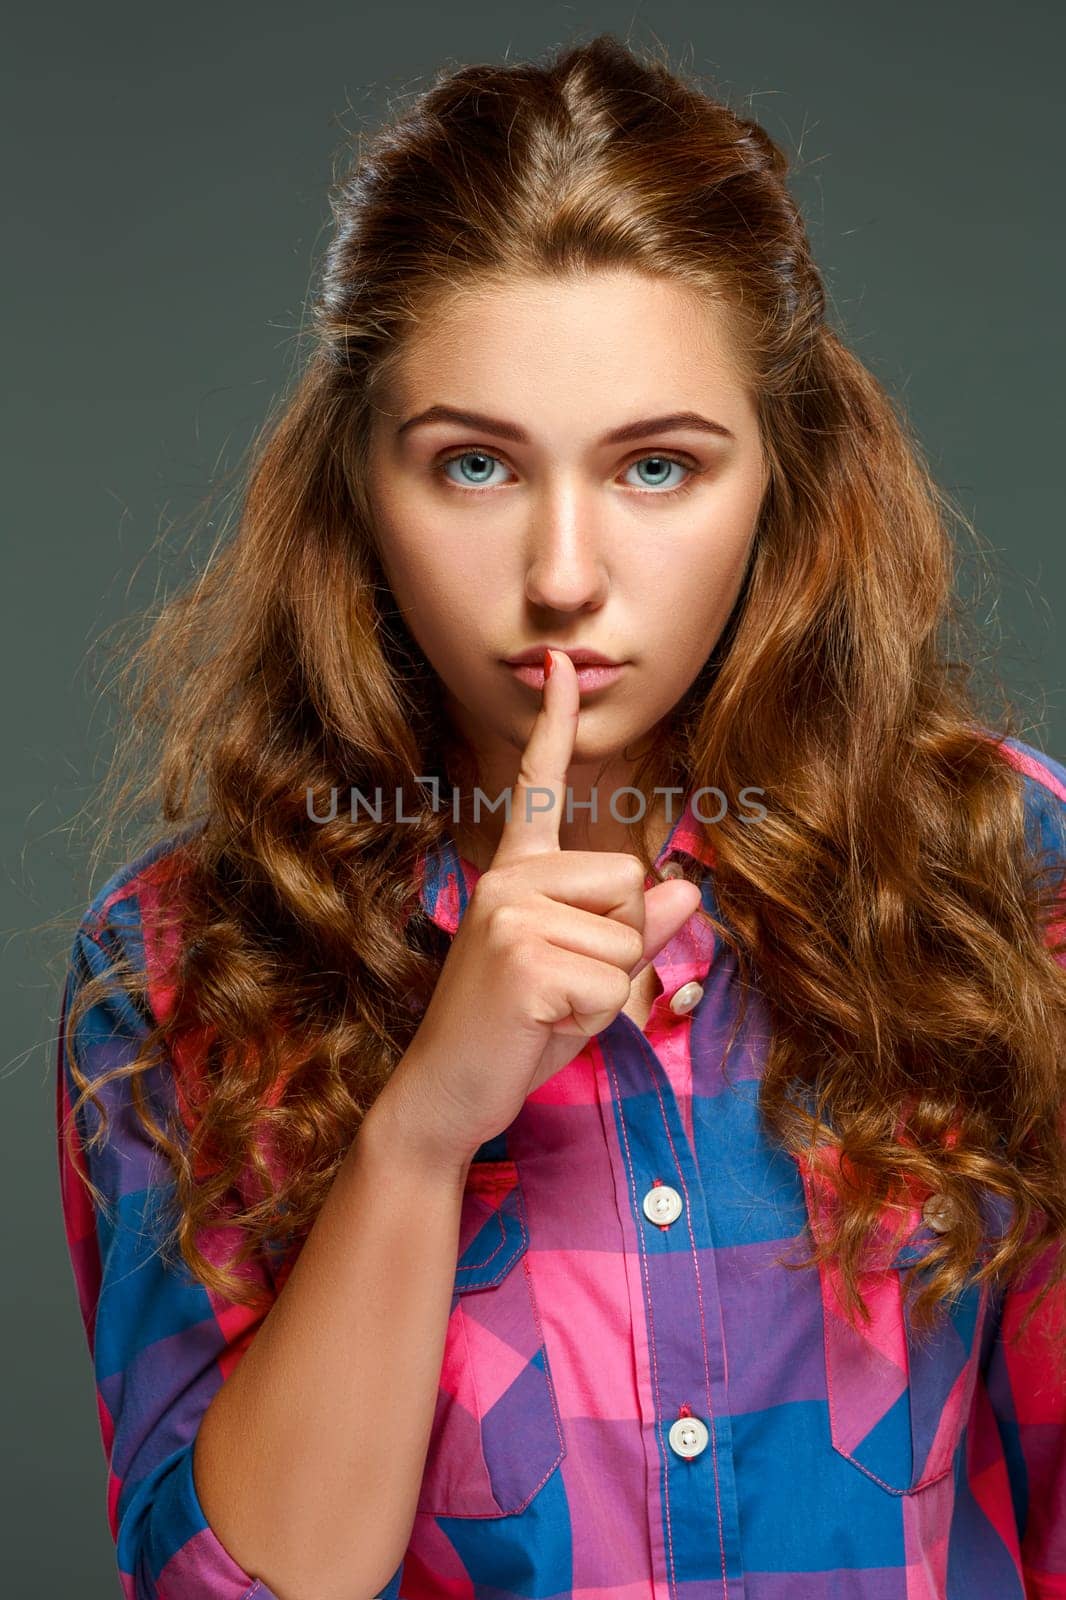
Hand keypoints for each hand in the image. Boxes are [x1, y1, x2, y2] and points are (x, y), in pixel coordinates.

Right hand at [381, 648, 702, 1166]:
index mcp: (516, 874)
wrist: (448, 1092)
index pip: (538, 787)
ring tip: (545, 1008)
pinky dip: (589, 1019)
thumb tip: (687, 886)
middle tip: (558, 985)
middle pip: (629, 881)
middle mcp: (508, 881)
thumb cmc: (515, 1031)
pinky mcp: (521, 960)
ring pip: (627, 937)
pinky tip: (538, 1027)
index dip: (554, 723)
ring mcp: (510, 916)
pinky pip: (610, 982)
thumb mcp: (582, 974)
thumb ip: (632, 928)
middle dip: (618, 944)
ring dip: (603, 989)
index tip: (560, 662)